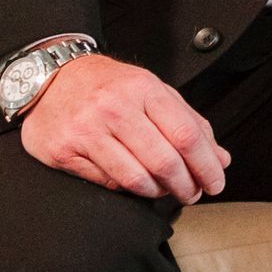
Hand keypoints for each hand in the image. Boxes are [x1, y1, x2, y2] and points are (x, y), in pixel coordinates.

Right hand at [21, 53, 229, 203]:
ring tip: (164, 190)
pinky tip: (135, 183)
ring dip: (158, 192)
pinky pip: (108, 182)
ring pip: (136, 177)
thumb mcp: (152, 91)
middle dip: (186, 185)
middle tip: (192, 193)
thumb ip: (188, 122)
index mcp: (143, 89)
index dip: (207, 165)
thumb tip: (220, 158)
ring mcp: (87, 130)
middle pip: (164, 160)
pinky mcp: (65, 152)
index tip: (215, 181)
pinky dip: (128, 189)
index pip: (186, 134)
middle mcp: (115, 108)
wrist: (51, 77)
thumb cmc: (108, 86)